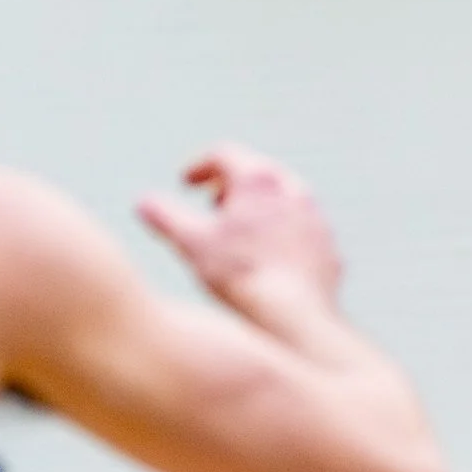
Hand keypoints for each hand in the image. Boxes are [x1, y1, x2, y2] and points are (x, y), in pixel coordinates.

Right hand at [137, 145, 342, 317]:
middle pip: (257, 174)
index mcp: (257, 178)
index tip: (187, 183)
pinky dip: (283, 237)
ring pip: (285, 202)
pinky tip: (270, 261)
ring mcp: (315, 219)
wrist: (296, 317)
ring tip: (242, 233)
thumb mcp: (190, 243)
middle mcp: (292, 189)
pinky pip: (302, 234)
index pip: (223, 155)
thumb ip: (163, 216)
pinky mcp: (328, 249)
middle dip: (231, 187)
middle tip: (214, 205)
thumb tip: (143, 203)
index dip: (199, 167)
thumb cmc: (241, 277)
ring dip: (260, 210)